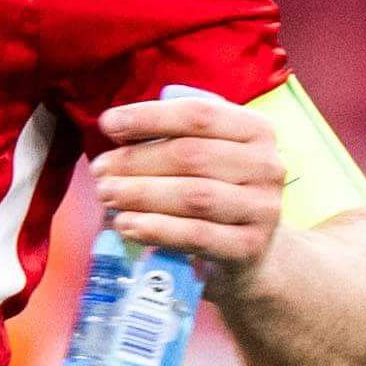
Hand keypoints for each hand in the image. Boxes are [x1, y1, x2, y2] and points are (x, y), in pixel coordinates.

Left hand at [89, 90, 286, 281]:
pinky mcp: (249, 246)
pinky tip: (126, 225)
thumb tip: (116, 127)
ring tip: (106, 196)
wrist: (251, 251)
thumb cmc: (216, 191)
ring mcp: (263, 208)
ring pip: (193, 195)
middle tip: (99, 170)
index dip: (149, 117)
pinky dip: (157, 229)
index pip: (199, 114)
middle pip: (193, 155)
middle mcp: (266, 165)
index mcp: (255, 130)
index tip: (107, 124)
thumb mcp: (205, 155)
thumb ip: (171, 136)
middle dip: (137, 161)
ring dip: (141, 194)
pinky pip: (197, 235)